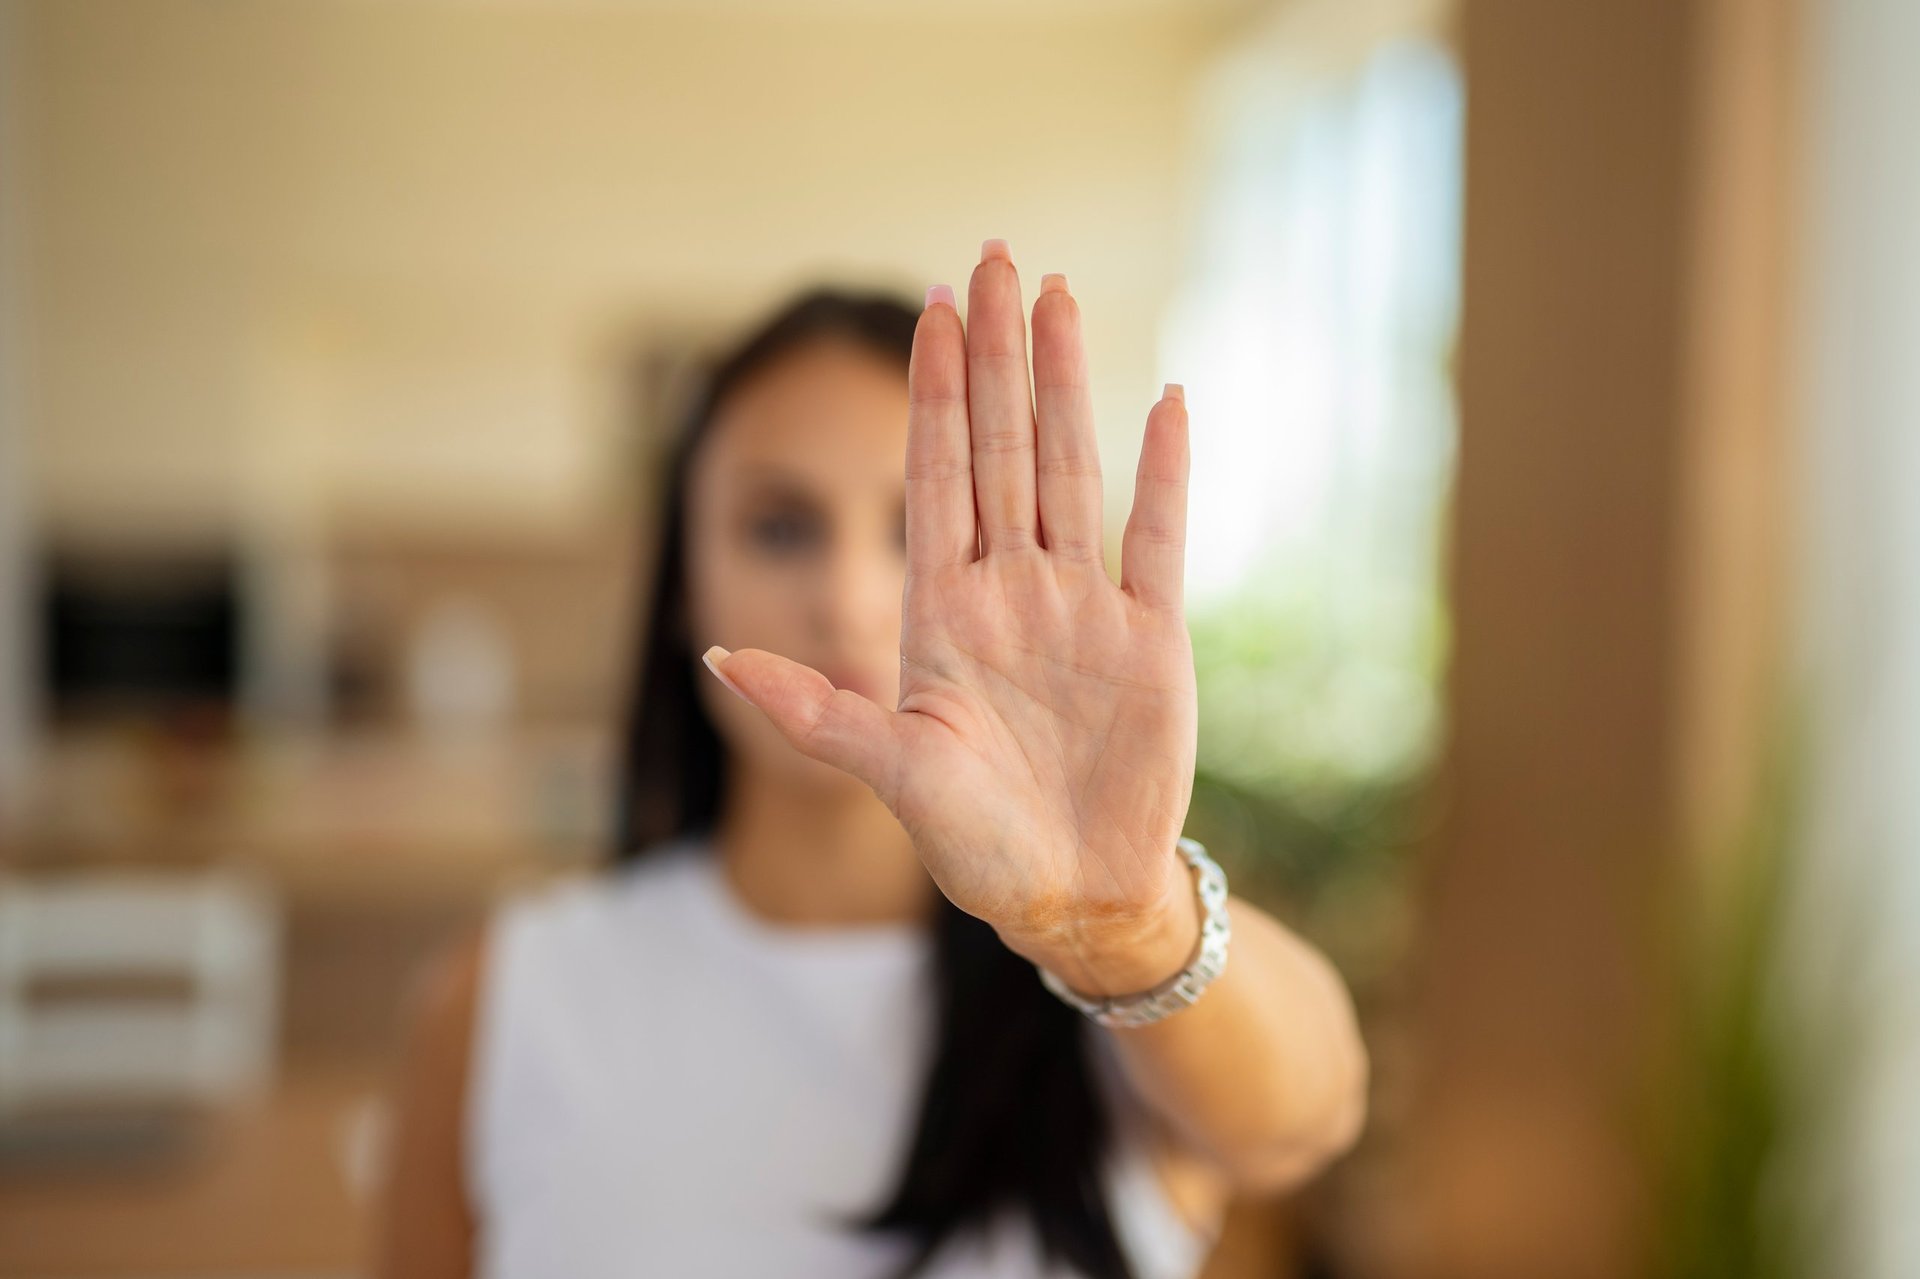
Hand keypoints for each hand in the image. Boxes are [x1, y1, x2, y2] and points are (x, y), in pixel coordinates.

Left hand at [703, 240, 1197, 992]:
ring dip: (1065, 383)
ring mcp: (1082, 604)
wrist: (1071, 894)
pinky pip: (1158, 537)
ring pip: (1071, 469)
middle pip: (1000, 446)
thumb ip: (816, 708)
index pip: (934, 474)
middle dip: (994, 353)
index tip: (929, 309)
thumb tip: (714, 656)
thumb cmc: (974, 841)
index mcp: (943, 608)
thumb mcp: (891, 770)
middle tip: (993, 257)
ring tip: (1060, 295)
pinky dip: (1165, 473)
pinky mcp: (1151, 636)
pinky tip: (1165, 402)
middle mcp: (1011, 588)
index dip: (933, 393)